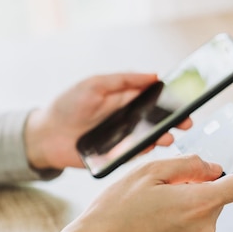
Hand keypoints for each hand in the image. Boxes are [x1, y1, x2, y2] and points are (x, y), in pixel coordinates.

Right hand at [21, 153, 232, 231]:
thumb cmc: (115, 212)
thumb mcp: (150, 171)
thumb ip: (189, 165)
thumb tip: (213, 168)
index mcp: (199, 204)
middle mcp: (204, 226)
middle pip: (220, 193)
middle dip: (205, 178)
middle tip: (176, 171)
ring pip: (206, 206)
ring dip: (191, 193)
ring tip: (156, 193)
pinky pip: (195, 221)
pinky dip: (185, 208)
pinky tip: (156, 208)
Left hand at [24, 73, 191, 169]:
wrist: (45, 136)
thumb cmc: (68, 106)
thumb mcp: (95, 85)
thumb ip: (123, 80)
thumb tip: (154, 76)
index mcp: (126, 100)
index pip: (154, 98)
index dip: (171, 99)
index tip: (186, 99)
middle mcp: (129, 120)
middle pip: (157, 120)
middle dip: (174, 121)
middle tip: (187, 122)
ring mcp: (124, 139)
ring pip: (149, 138)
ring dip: (161, 138)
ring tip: (169, 137)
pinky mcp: (117, 156)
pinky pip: (136, 154)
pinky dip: (144, 151)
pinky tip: (150, 147)